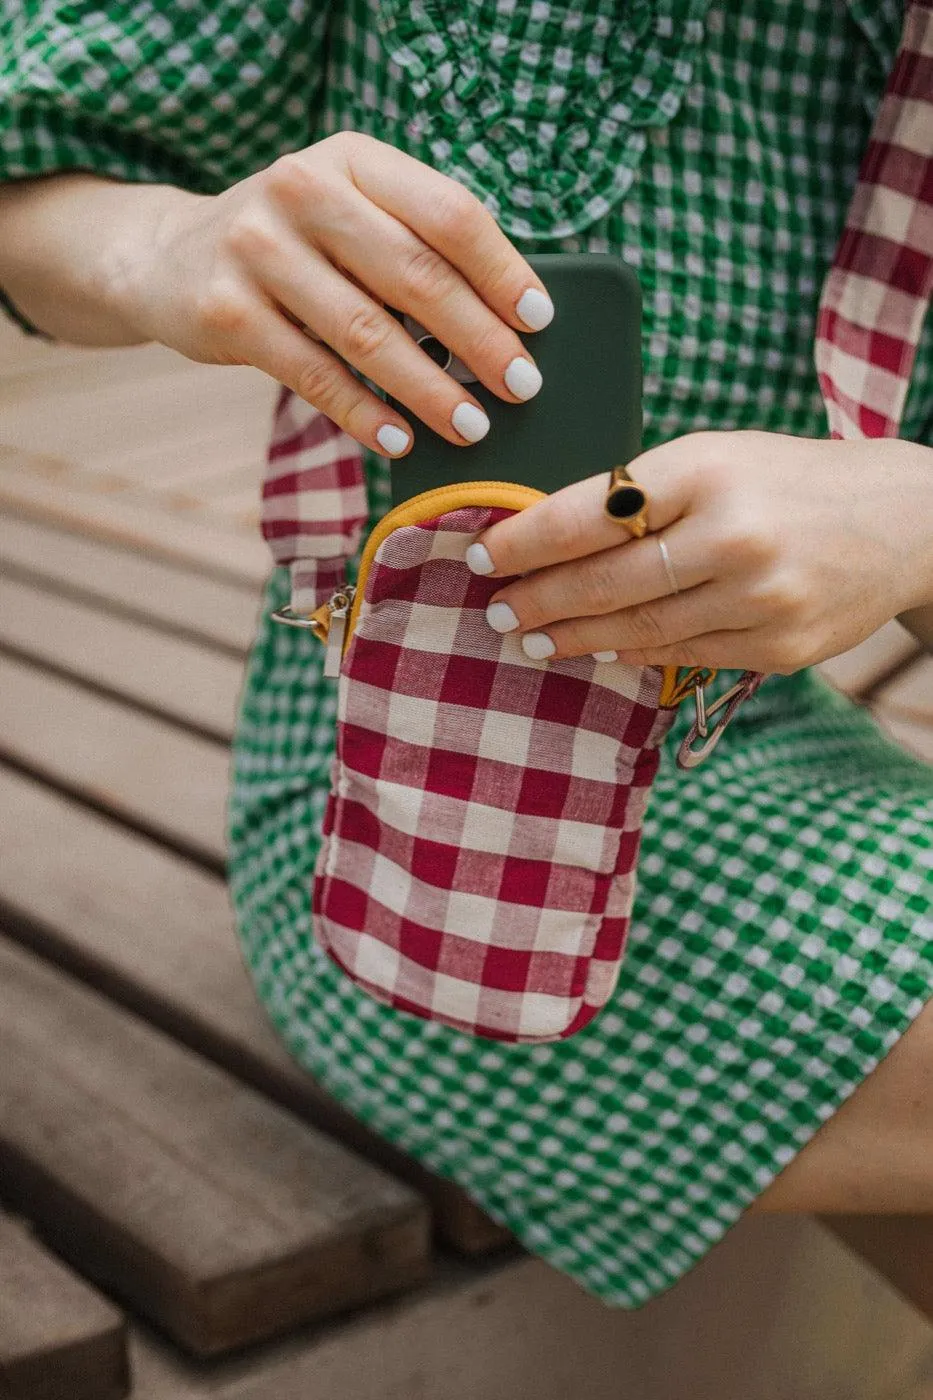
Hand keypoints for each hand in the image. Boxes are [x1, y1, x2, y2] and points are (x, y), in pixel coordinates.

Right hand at [115, 132, 550, 455]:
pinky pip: (312, 373)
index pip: (447, 212)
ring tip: (472, 426)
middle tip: (521, 387)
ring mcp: (257, 248)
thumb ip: (413, 244)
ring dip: (429, 388)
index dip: (501, 271)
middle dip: (478, 339)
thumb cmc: (294, 246)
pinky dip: (362, 413)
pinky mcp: (225, 309)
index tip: (540, 321)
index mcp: (352, 160)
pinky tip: (399, 440)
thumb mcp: (348, 216)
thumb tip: (508, 322)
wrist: (169, 258)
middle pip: (414, 274)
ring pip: (366, 331)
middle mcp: (302, 190)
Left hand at [467, 431, 932, 673]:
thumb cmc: (788, 480)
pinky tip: (600, 648)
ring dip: (575, 636)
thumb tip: (544, 539)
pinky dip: (633, 652)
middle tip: (496, 610)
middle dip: (538, 598)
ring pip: (640, 628)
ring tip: (532, 637)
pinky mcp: (781, 647)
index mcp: (707, 469)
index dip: (525, 540)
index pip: (591, 512)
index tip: (481, 555)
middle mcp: (735, 534)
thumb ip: (638, 495)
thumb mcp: (715, 457)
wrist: (905, 519)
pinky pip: (684, 655)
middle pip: (607, 581)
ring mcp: (762, 598)